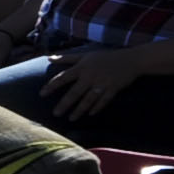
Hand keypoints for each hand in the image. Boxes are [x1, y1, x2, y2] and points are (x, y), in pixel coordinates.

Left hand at [39, 45, 154, 121]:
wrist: (131, 60)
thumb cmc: (105, 57)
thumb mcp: (85, 55)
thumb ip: (67, 58)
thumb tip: (48, 58)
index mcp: (82, 68)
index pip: (63, 78)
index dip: (52, 86)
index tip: (42, 94)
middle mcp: (90, 76)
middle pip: (75, 92)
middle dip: (64, 104)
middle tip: (56, 114)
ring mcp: (102, 83)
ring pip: (88, 99)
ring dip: (79, 110)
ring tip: (70, 118)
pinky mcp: (113, 89)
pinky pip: (103, 100)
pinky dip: (97, 107)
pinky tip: (90, 114)